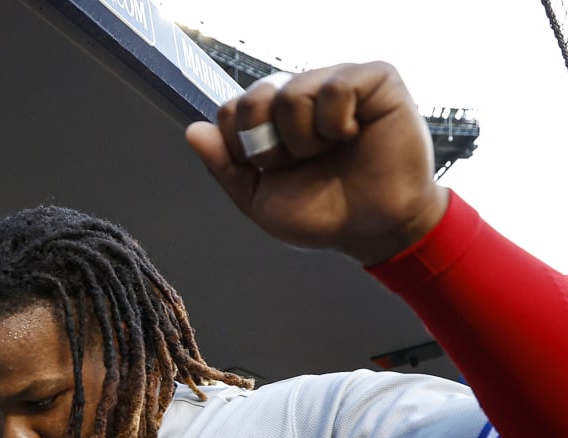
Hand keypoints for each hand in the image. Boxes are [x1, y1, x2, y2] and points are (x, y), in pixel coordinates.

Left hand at [184, 62, 448, 264]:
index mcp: (272, 120)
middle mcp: (301, 95)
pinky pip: (335, 86)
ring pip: (291, 93)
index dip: (243, 147)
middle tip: (299, 164)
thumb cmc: (324, 214)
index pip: (231, 111)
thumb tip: (193, 131)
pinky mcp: (374, 79)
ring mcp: (335, 82)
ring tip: (329, 151)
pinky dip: (336, 121)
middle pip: (254, 97)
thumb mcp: (260, 201)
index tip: (270, 172)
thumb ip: (225, 166)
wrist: (373, 229)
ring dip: (305, 138)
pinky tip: (350, 134)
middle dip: (269, 145)